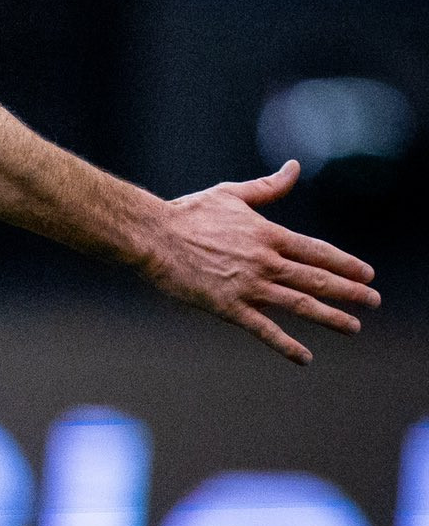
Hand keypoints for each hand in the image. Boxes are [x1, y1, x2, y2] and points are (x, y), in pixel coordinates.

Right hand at [142, 159, 377, 363]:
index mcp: (267, 234)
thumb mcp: (232, 194)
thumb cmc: (188, 213)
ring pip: (300, 305)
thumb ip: (268, 186)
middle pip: (317, 279)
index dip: (346, 263)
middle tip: (373, 301)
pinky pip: (264, 330)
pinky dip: (287, 345)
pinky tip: (305, 357)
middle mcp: (265, 262)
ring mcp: (248, 286)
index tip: (368, 273)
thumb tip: (294, 168)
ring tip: (353, 327)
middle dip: (350, 292)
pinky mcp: (228, 307)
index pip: (317, 251)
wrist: (152, 236)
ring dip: (331, 317)